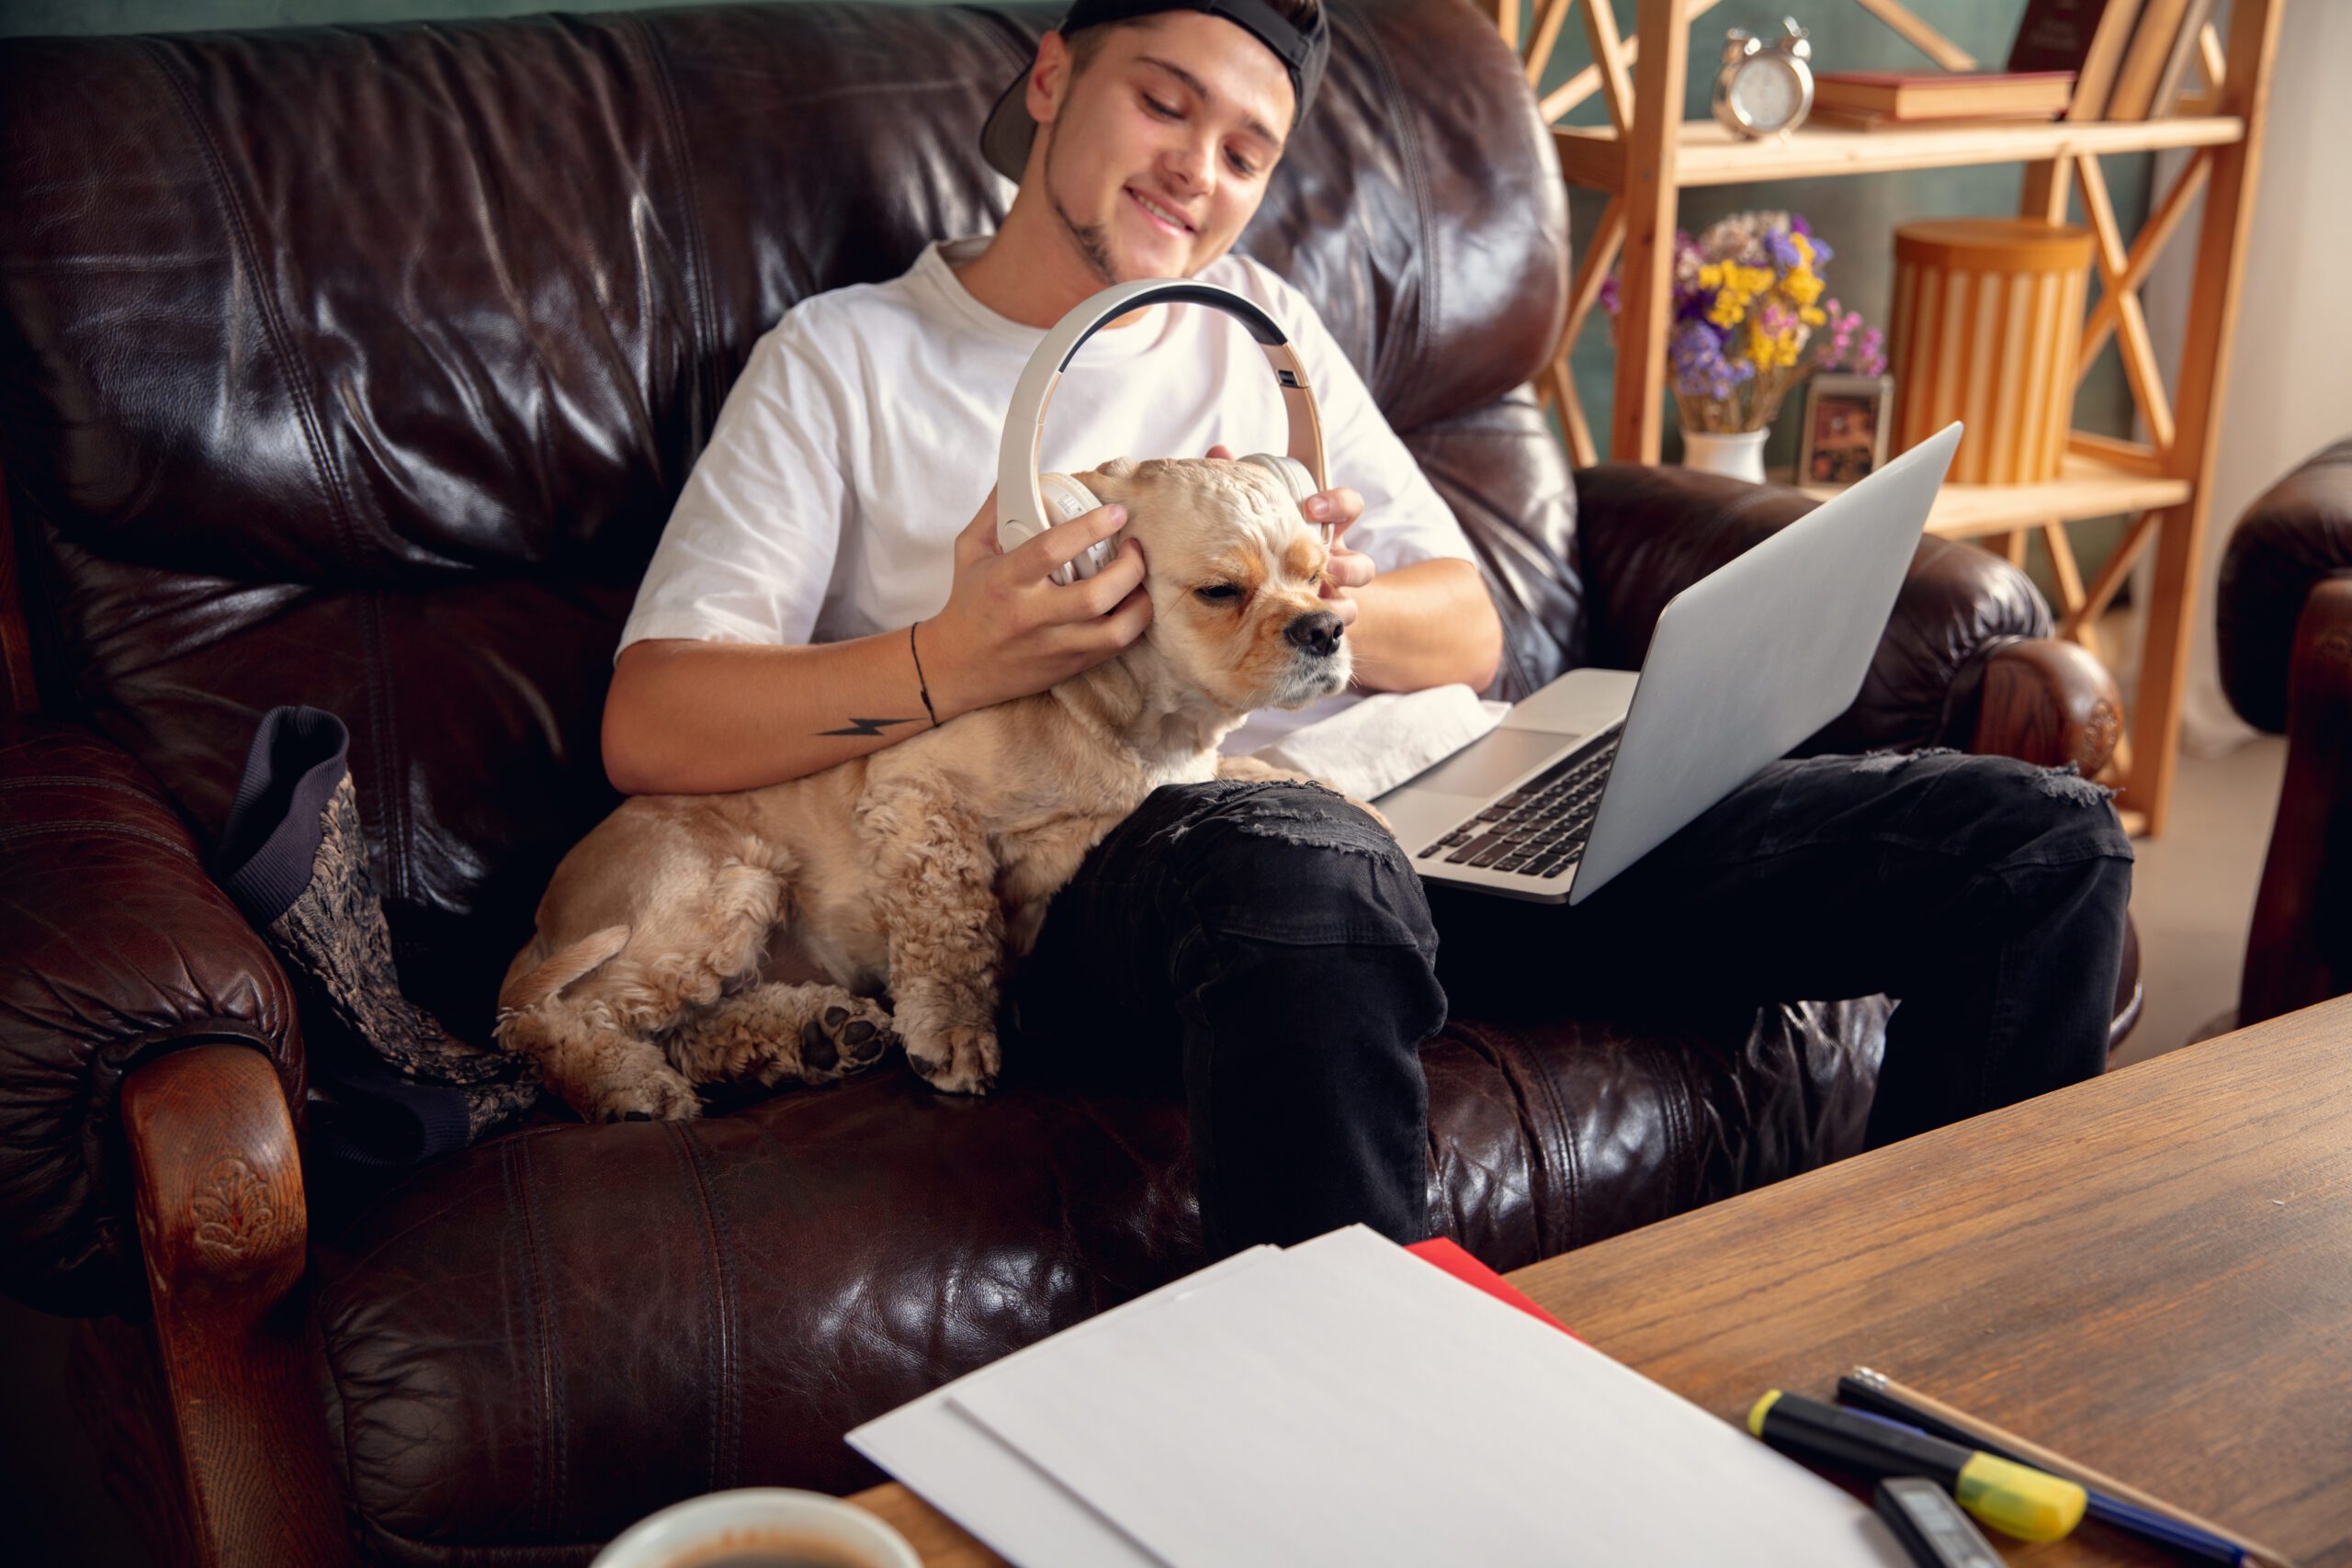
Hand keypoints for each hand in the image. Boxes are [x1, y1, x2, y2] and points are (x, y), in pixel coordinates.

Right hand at [918, 484, 1152, 718]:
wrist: (957, 667)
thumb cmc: (967, 603)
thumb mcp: (969, 550)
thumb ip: (994, 511)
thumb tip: (1017, 475)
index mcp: (1006, 581)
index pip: (1051, 550)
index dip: (1090, 528)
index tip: (1116, 513)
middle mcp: (1032, 616)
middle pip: (1095, 595)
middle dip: (1129, 568)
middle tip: (1135, 548)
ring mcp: (1054, 646)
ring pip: (1114, 630)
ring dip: (1140, 602)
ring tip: (1140, 580)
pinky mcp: (1069, 666)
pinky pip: (1114, 648)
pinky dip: (1132, 624)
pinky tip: (1131, 605)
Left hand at [1205, 444, 1373, 627]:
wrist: (1266, 597)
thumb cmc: (1262, 543)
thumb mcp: (1255, 517)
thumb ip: (1238, 485)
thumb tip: (1219, 451)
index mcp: (1322, 529)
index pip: (1348, 507)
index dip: (1339, 504)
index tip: (1313, 507)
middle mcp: (1335, 558)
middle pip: (1362, 560)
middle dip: (1346, 560)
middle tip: (1323, 559)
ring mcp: (1336, 589)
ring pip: (1357, 592)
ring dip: (1342, 590)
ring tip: (1321, 589)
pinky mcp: (1329, 613)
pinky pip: (1345, 615)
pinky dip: (1333, 615)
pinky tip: (1311, 617)